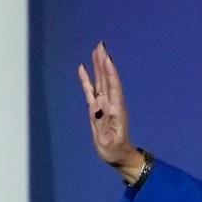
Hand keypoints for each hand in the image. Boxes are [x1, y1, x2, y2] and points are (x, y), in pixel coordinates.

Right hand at [76, 42, 145, 176]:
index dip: (109, 71)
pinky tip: (83, 68)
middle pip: (107, 78)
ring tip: (96, 50)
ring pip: (101, 81)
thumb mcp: (107, 140)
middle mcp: (111, 103)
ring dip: (98, 65)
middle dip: (104, 61)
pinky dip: (87, 79)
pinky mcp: (98, 108)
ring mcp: (104, 104)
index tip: (106, 56)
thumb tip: (95, 105)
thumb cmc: (114, 150)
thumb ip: (100, 123)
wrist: (118, 156)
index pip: (113, 86)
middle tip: (101, 44)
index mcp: (116, 109)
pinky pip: (91, 90)